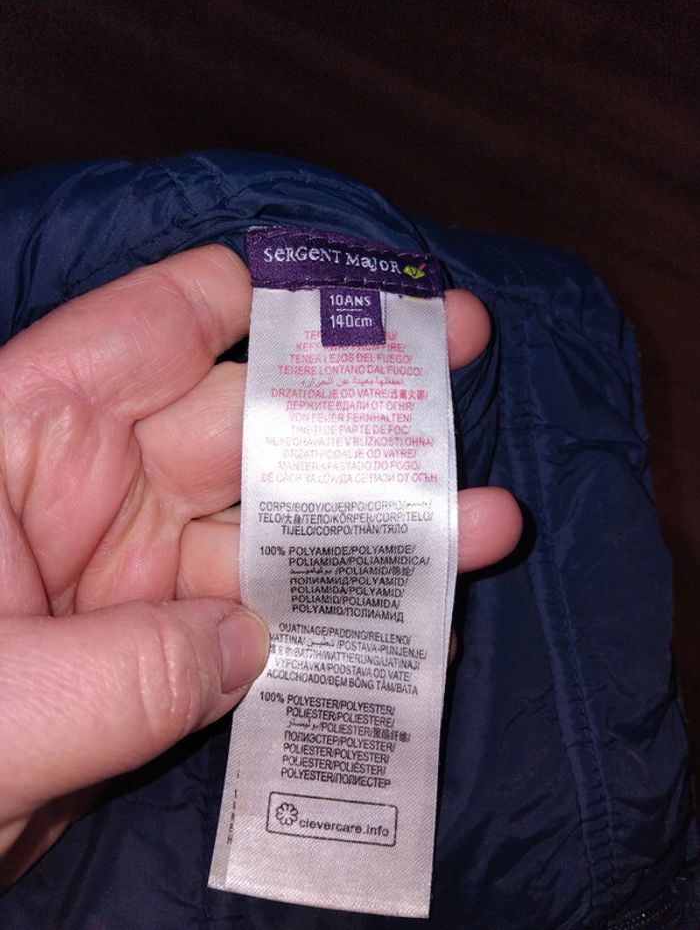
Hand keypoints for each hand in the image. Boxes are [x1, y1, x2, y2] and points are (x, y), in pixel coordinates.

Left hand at [0, 245, 520, 885]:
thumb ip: (131, 670)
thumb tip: (253, 644)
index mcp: (22, 439)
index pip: (151, 327)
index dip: (262, 299)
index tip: (367, 298)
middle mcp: (85, 490)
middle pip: (245, 425)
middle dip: (358, 411)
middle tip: (459, 380)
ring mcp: (130, 575)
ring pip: (274, 532)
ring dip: (377, 533)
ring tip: (479, 523)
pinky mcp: (157, 655)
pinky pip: (265, 628)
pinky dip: (336, 633)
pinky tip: (412, 632)